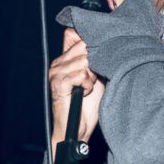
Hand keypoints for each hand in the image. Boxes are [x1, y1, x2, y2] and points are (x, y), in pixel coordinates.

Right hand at [48, 27, 105, 146]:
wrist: (79, 129)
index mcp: (64, 59)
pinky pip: (80, 75)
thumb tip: (108, 42)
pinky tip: (84, 93)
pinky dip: (87, 85)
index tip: (96, 58)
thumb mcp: (96, 77)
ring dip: (91, 76)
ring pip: (84, 61)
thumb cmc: (89, 105)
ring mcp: (56, 73)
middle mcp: (57, 63)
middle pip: (83, 46)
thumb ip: (97, 59)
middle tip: (93, 79)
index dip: (88, 42)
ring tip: (88, 88)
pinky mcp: (58, 84)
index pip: (73, 35)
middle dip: (94, 62)